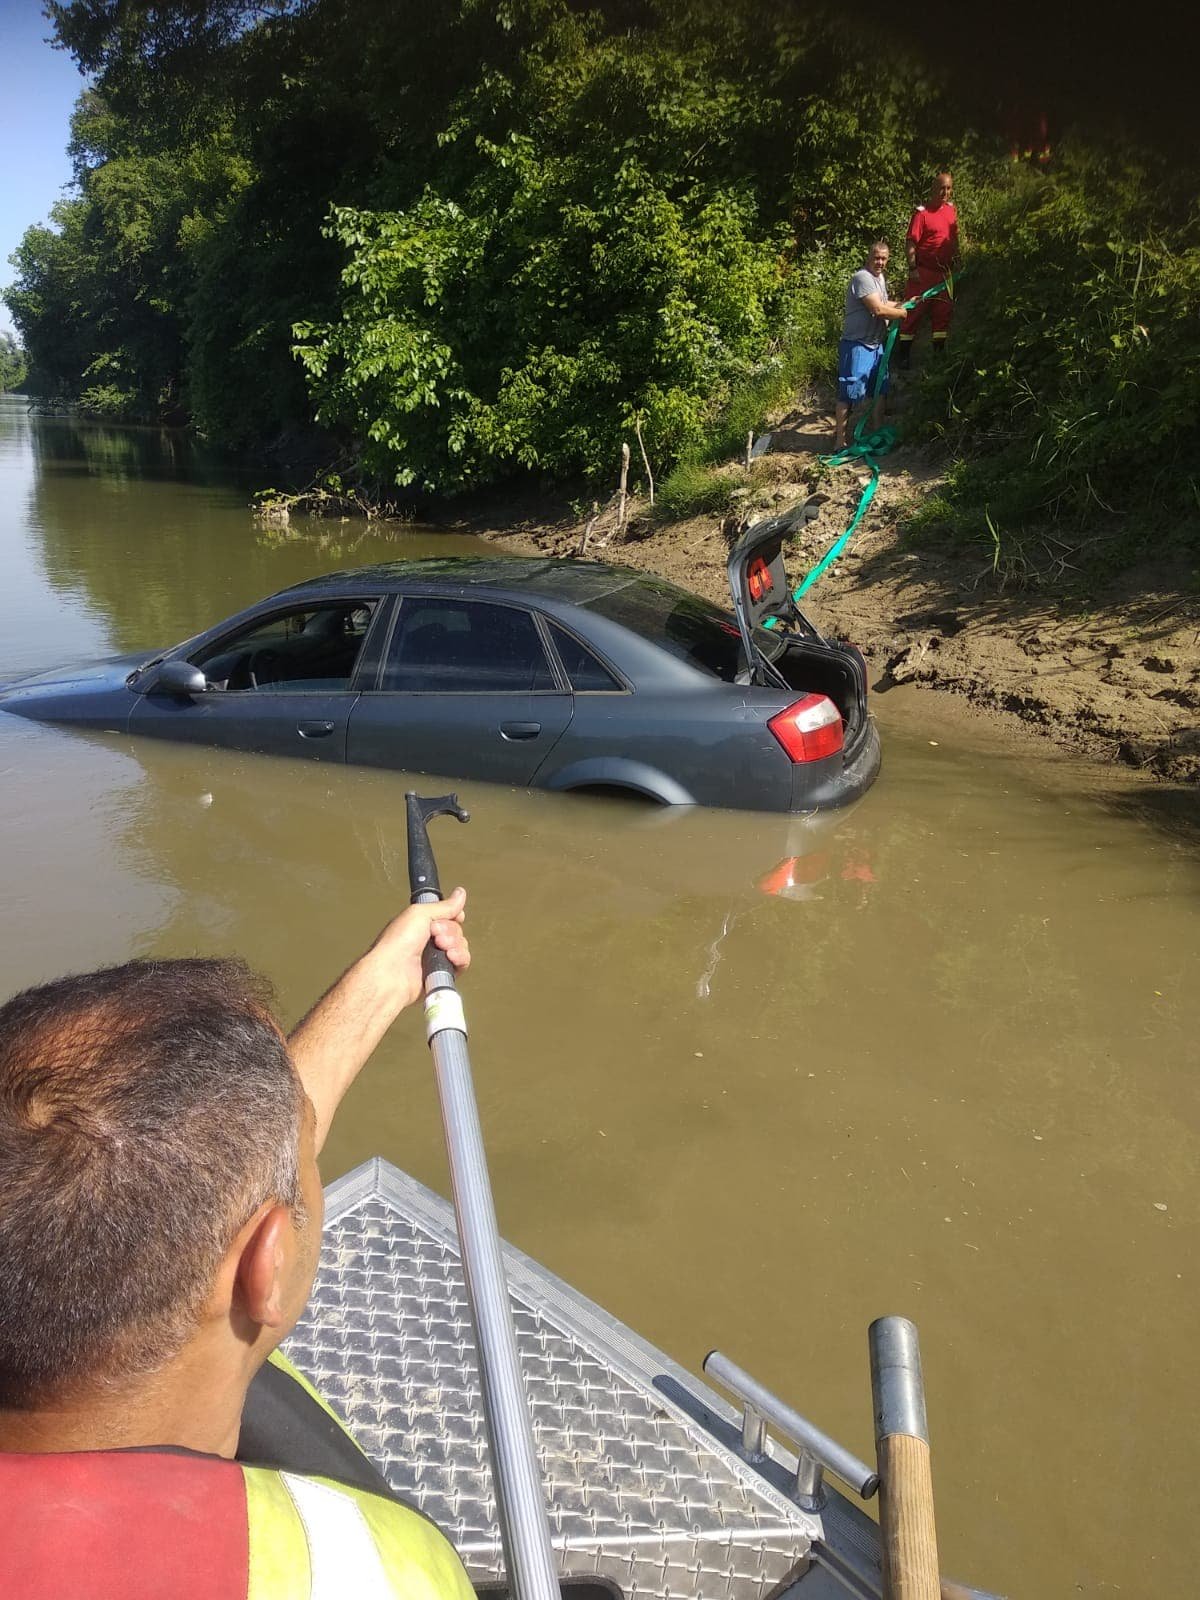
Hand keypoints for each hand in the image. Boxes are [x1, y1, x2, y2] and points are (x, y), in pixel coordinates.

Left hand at [366, 888, 469, 1010]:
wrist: (393, 974)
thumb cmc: (396, 944)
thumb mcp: (420, 913)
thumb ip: (444, 906)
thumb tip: (460, 894)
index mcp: (420, 924)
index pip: (447, 915)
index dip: (452, 914)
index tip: (451, 915)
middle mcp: (427, 940)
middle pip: (456, 929)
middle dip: (450, 930)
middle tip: (434, 933)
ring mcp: (435, 957)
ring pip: (460, 945)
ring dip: (454, 944)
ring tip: (440, 947)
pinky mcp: (441, 973)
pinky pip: (461, 963)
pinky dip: (459, 958)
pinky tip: (449, 958)